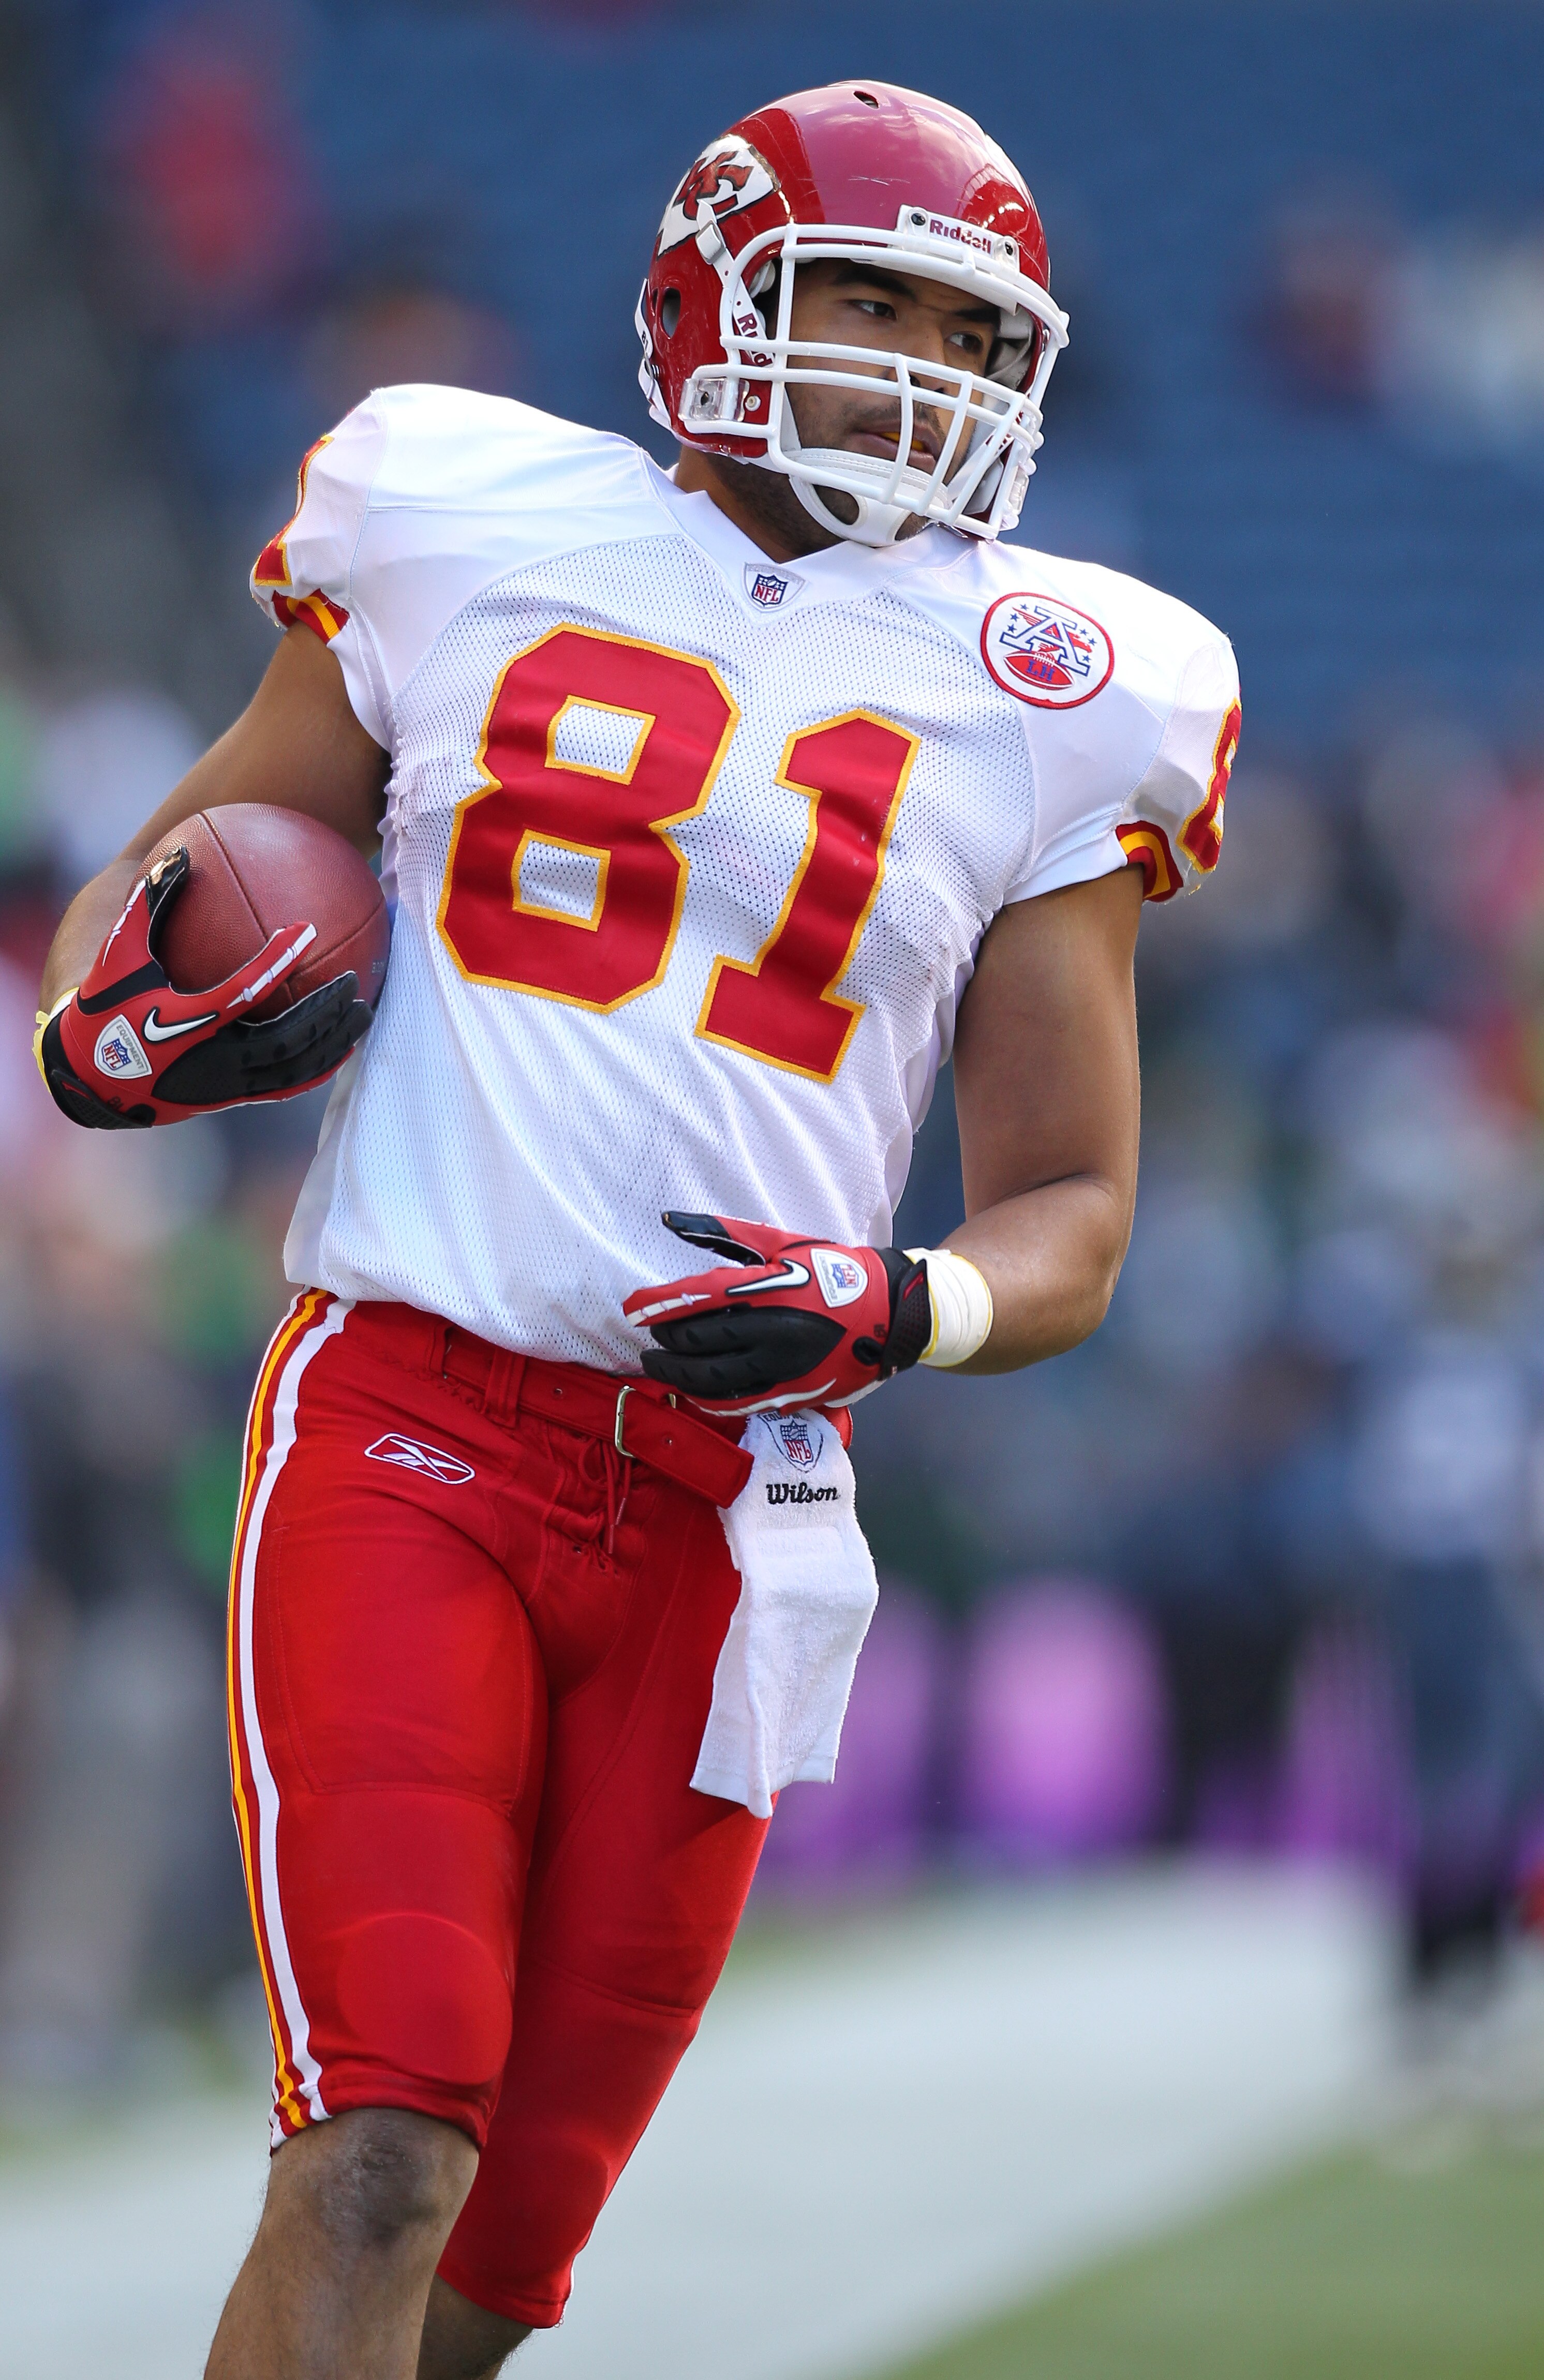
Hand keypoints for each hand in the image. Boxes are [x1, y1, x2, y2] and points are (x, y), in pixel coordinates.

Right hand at [36, 847, 373, 1128]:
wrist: (91, 1077)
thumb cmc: (103, 1006)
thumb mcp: (119, 953)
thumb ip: (150, 902)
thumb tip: (181, 852)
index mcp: (186, 1021)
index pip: (243, 990)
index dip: (277, 959)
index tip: (306, 929)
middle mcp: (212, 1060)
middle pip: (285, 1039)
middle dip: (323, 1012)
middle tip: (356, 980)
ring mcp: (225, 1086)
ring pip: (294, 1069)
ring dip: (333, 1041)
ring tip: (365, 1012)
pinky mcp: (231, 1100)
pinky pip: (287, 1087)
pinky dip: (320, 1067)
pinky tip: (343, 1045)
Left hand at [623, 1211, 931, 1414]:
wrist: (890, 1313)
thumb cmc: (833, 1270)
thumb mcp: (782, 1242)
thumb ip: (724, 1233)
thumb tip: (671, 1220)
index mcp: (770, 1288)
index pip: (697, 1298)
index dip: (657, 1305)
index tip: (631, 1309)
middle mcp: (773, 1331)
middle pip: (699, 1342)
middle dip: (667, 1341)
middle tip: (647, 1339)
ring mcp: (783, 1366)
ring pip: (713, 1378)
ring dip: (678, 1374)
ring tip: (659, 1367)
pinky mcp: (794, 1392)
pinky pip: (739, 1402)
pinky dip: (708, 1399)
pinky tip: (692, 1391)